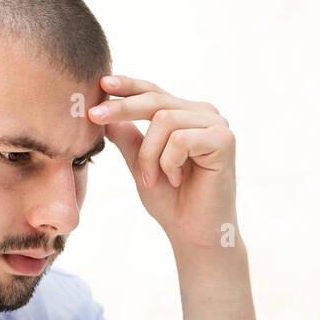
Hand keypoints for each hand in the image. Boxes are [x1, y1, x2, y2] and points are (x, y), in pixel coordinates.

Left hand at [88, 74, 237, 252]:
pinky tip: (177, 180)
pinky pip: (180, 140)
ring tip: (153, 179)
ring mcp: (217, 125)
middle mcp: (204, 114)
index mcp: (187, 115)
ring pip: (164, 121)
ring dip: (149, 154)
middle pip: (156, 99)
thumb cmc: (172, 202)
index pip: (153, 92)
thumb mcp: (141, 165)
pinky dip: (169, 163)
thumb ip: (129, 139)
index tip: (101, 84)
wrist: (194, 235)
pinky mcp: (224, 140)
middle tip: (94, 117)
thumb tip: (106, 117)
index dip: (128, 86)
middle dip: (122, 109)